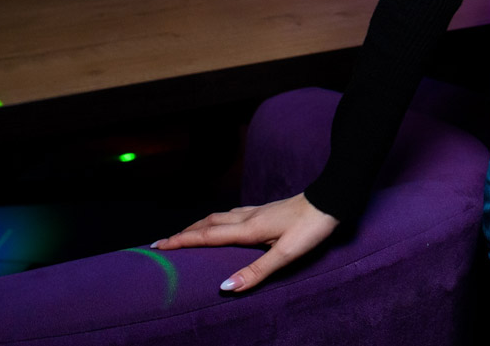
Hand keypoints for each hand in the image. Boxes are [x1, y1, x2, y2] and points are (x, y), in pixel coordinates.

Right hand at [152, 192, 339, 292]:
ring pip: (220, 216)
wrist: (331, 200)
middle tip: (164, 242)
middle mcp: (248, 217)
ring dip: (200, 225)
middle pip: (208, 223)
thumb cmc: (311, 227)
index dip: (181, 241)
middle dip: (185, 233)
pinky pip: (233, 214)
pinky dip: (219, 220)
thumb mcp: (286, 253)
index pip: (207, 236)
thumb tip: (225, 288)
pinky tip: (224, 222)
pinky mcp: (267, 209)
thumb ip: (256, 271)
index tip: (158, 246)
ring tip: (187, 233)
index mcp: (248, 229)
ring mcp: (258, 211)